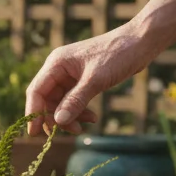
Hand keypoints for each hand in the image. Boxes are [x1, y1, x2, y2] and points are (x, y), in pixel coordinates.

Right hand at [24, 0, 175, 136]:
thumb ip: (76, 101)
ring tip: (87, 125)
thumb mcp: (96, 80)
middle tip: (73, 131)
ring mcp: (70, 74)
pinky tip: (92, 117)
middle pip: (47, 99)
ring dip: (70, 116)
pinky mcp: (82, 79)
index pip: (36, 91)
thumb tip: (58, 121)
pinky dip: (80, 110)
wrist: (142, 41)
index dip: (33, 113)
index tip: (33, 133)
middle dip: (56, 117)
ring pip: (60, 102)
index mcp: (56, 63)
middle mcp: (59, 69)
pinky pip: (73, 100)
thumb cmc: (119, 55)